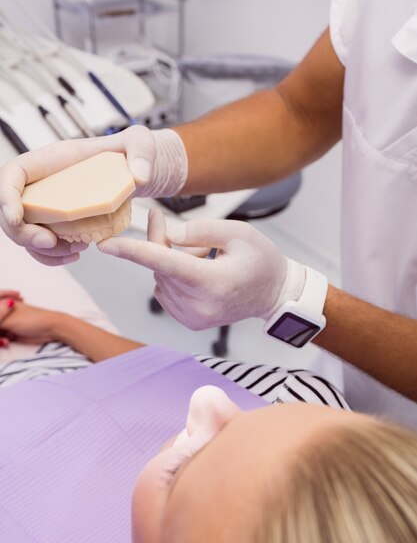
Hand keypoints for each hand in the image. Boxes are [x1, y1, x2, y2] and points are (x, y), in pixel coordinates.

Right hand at [0, 125, 160, 265]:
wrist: (139, 171)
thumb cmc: (134, 152)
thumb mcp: (141, 143)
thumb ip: (142, 152)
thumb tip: (140, 177)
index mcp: (54, 160)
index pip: (14, 173)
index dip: (6, 195)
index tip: (16, 217)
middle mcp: (45, 183)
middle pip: (13, 209)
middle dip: (23, 232)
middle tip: (51, 243)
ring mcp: (50, 204)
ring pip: (27, 231)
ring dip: (43, 249)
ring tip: (78, 249)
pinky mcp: (61, 223)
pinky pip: (44, 243)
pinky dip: (54, 256)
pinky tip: (76, 254)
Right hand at [0, 301, 62, 344]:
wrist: (50, 329)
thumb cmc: (30, 320)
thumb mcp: (6, 320)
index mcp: (3, 303)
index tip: (2, 329)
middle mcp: (3, 311)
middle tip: (1, 334)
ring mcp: (7, 322)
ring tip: (5, 341)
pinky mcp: (11, 333)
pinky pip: (0, 337)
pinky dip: (1, 341)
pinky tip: (7, 343)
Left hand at [99, 209, 305, 330]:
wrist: (274, 294)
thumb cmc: (261, 259)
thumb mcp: (238, 232)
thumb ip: (200, 230)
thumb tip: (167, 234)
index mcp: (214, 282)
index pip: (165, 263)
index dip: (133, 252)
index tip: (105, 245)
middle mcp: (200, 305)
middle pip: (160, 266)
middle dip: (160, 242)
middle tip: (167, 221)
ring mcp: (194, 317)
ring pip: (160, 278)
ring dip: (171, 261)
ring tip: (204, 257)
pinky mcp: (189, 321)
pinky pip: (165, 290)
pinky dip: (173, 277)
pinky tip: (198, 273)